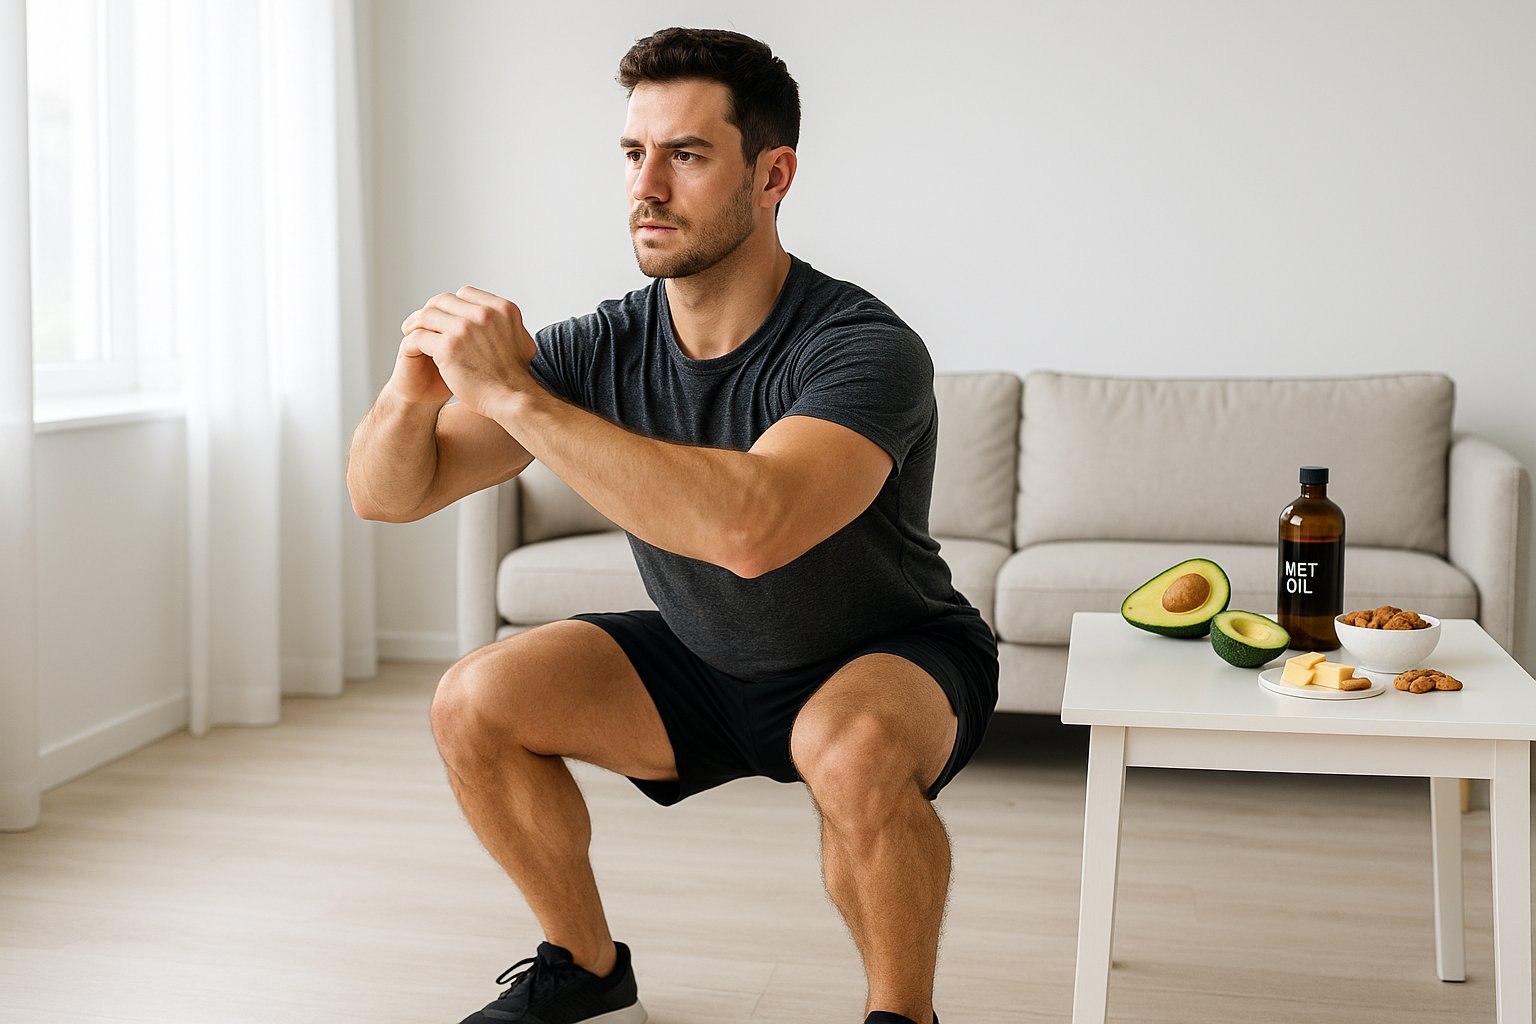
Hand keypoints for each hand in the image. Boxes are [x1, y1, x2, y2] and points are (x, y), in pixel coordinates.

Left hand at [400, 286, 538, 417]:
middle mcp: (483, 314)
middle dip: (430, 310)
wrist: (513, 398)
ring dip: (416, 322)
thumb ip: (508, 326)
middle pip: (444, 301)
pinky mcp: (448, 346)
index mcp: (502, 309)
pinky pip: (420, 336)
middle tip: (421, 322)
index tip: (445, 317)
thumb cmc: (515, 377)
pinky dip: (412, 340)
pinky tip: (412, 347)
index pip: (465, 293)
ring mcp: (465, 329)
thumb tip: (501, 322)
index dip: (452, 305)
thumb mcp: (523, 340)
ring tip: (410, 331)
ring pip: (428, 315)